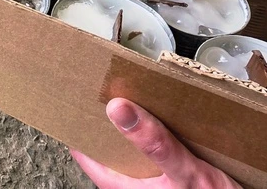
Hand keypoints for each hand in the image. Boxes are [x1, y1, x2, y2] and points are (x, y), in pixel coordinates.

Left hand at [70, 98, 239, 188]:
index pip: (85, 154)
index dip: (82, 126)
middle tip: (114, 87)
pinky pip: (153, 155)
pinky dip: (156, 137)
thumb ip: (153, 142)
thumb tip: (118, 109)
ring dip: (137, 128)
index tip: (82, 97)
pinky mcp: (168, 181)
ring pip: (132, 151)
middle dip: (112, 121)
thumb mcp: (184, 171)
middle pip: (109, 149)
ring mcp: (148, 185)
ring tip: (140, 97)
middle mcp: (130, 187)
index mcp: (121, 188)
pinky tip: (167, 121)